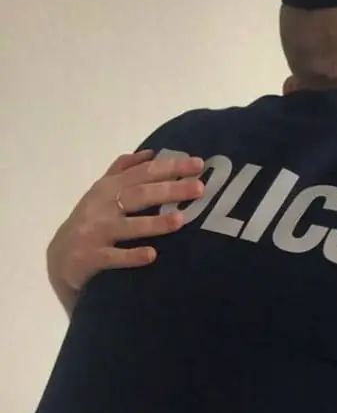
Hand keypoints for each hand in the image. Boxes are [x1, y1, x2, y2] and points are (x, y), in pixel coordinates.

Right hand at [47, 150, 204, 302]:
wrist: (61, 260)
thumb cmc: (90, 221)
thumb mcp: (101, 193)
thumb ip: (123, 170)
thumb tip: (149, 152)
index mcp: (109, 188)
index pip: (142, 173)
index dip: (169, 167)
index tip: (199, 164)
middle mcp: (101, 206)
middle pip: (138, 195)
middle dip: (169, 190)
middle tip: (199, 188)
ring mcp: (95, 232)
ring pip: (126, 226)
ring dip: (153, 223)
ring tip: (180, 220)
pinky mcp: (90, 258)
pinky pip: (113, 257)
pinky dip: (131, 256)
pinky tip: (152, 255)